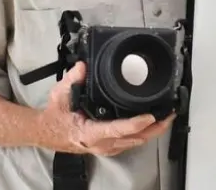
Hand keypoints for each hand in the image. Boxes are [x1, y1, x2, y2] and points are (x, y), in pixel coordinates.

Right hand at [39, 61, 174, 156]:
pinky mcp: (108, 146)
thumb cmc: (54, 116)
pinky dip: (144, 134)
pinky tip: (153, 125)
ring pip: (134, 142)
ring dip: (152, 131)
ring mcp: (105, 147)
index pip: (116, 129)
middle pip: (133, 139)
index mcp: (89, 133)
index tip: (150, 116)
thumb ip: (72, 79)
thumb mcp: (59, 94)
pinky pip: (130, 142)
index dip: (135, 124)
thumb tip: (84, 66)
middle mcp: (100, 144)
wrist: (46, 132)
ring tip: (167, 117)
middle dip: (154, 127)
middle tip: (169, 114)